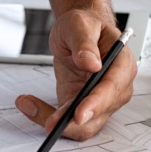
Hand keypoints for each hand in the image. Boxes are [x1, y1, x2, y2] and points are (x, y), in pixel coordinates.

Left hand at [15, 9, 134, 140]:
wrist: (79, 32)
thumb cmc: (86, 26)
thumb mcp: (80, 25)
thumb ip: (85, 43)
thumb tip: (92, 63)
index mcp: (121, 64)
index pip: (112, 89)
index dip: (96, 104)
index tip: (79, 114)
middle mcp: (115, 87)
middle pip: (100, 114)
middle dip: (74, 122)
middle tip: (50, 122)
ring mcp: (100, 101)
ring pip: (84, 126)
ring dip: (58, 123)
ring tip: (30, 106)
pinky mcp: (82, 107)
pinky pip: (68, 122)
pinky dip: (47, 116)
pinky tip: (29, 104)